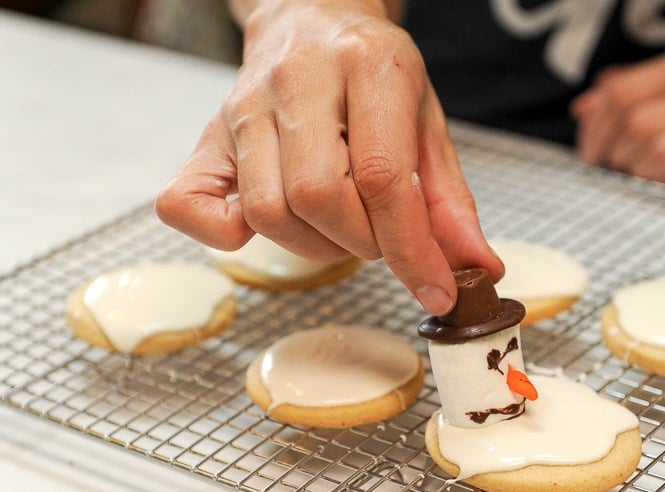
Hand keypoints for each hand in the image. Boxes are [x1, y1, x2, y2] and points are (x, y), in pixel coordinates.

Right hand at [155, 0, 501, 314]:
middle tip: (379, 234)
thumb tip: (477, 270)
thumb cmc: (372, 74)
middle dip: (361, 242)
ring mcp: (244, 107)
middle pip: (318, 196)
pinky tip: (266, 226)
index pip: (381, 176)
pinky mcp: (209, 135)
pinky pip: (188, 203)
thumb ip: (451, 200)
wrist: (311, 17)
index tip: (436, 290)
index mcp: (368, 65)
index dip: (411, 249)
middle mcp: (298, 81)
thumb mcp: (427, 123)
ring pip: (268, 210)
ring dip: (314, 244)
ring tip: (339, 225)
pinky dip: (221, 235)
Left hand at [570, 45, 664, 194]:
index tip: (589, 150)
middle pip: (637, 125)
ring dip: (639, 172)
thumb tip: (582, 110)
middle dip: (615, 153)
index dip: (595, 127)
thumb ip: (628, 91)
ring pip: (658, 156)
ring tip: (642, 172)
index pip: (623, 92)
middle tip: (616, 165)